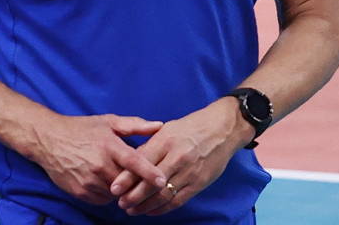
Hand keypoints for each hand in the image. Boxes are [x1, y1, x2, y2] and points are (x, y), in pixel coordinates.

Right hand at [26, 111, 165, 206]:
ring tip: (120, 176)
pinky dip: (108, 194)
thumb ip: (135, 125)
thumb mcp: (109, 121)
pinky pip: (102, 199)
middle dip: (136, 183)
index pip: (134, 162)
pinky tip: (105, 181)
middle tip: (143, 179)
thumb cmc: (82, 129)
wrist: (48, 140)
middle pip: (127, 182)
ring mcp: (88, 180)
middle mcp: (99, 165)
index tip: (163, 180)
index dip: (149, 172)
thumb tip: (159, 125)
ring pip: (115, 193)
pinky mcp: (79, 192)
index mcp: (109, 146)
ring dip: (122, 189)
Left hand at [118, 100, 248, 214]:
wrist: (224, 128)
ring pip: (162, 195)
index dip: (126, 178)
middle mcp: (177, 157)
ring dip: (145, 206)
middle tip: (121, 203)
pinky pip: (177, 200)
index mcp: (167, 140)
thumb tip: (131, 163)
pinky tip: (151, 211)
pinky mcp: (199, 183)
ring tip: (132, 209)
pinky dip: (162, 209)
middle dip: (133, 196)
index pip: (142, 163)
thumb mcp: (168, 129)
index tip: (114, 188)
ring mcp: (189, 172)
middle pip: (150, 183)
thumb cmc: (193, 126)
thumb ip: (150, 146)